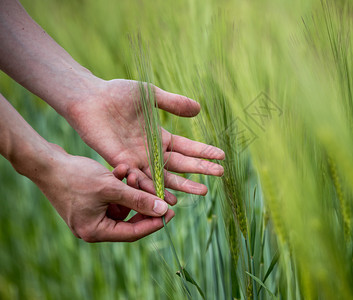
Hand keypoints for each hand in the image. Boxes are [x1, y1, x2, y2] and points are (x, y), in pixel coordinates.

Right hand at [34, 144, 173, 241]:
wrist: (46, 162)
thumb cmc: (75, 177)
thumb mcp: (111, 188)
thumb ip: (138, 199)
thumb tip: (163, 211)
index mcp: (95, 231)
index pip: (132, 233)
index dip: (154, 223)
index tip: (171, 213)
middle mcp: (93, 227)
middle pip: (129, 220)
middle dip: (142, 202)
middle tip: (161, 193)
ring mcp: (91, 214)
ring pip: (122, 205)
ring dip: (131, 189)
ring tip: (133, 172)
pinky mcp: (90, 201)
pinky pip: (112, 196)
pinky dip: (119, 184)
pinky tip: (122, 169)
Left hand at [66, 79, 224, 201]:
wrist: (90, 98)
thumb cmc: (118, 93)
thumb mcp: (151, 95)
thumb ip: (173, 103)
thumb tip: (198, 109)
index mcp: (159, 137)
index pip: (186, 147)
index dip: (203, 152)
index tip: (221, 156)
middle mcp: (151, 152)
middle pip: (180, 164)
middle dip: (200, 169)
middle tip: (219, 175)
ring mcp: (138, 160)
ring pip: (165, 177)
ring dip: (184, 184)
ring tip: (202, 191)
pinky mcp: (123, 163)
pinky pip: (142, 179)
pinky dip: (155, 189)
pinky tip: (170, 197)